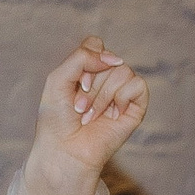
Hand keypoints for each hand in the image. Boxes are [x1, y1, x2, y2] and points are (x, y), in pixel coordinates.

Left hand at [27, 35, 146, 187]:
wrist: (64, 150)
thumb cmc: (57, 119)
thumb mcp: (57, 79)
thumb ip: (82, 57)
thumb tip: (114, 58)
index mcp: (87, 70)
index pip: (96, 45)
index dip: (87, 60)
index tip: (76, 84)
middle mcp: (106, 78)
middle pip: (108, 59)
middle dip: (90, 85)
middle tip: (78, 108)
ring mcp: (122, 91)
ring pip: (122, 71)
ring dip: (101, 96)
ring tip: (90, 116)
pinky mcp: (136, 105)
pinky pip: (137, 84)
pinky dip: (121, 98)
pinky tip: (112, 115)